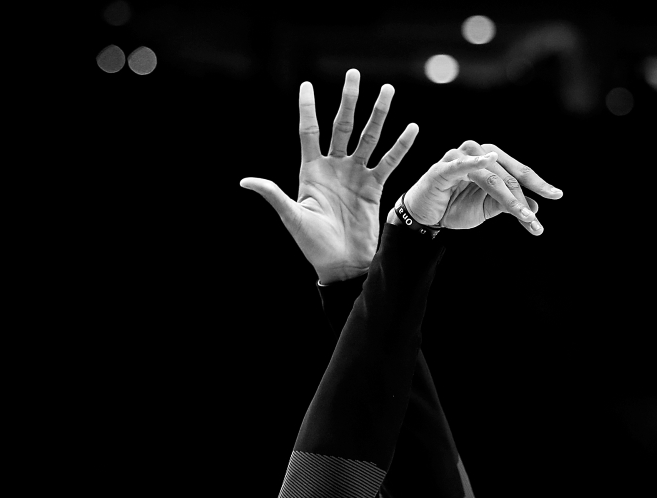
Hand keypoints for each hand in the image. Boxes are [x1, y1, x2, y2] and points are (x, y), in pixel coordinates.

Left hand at [240, 70, 417, 282]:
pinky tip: (411, 128)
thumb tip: (246, 181)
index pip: (309, 130)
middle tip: (354, 74)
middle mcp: (335, 167)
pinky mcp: (374, 187)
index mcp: (311, 170)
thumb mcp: (292, 217)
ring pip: (369, 137)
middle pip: (342, 125)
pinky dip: (400, 146)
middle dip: (349, 100)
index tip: (307, 85)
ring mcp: (356, 175)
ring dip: (378, 115)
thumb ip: (273, 194)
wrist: (341, 264)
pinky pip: (389, 162)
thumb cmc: (313, 244)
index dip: (308, 108)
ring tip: (388, 90)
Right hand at [400, 141, 561, 234]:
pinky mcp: (442, 169)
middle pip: (507, 175)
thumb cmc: (455, 207)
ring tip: (523, 216)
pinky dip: (473, 162)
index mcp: (490, 159)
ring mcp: (459, 158)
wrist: (425, 217)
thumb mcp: (487, 208)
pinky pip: (460, 165)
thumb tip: (536, 207)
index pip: (517, 171)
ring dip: (508, 197)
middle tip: (536, 220)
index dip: (537, 183)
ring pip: (491, 177)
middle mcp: (477, 153)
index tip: (556, 195)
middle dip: (524, 198)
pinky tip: (488, 160)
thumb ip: (508, 205)